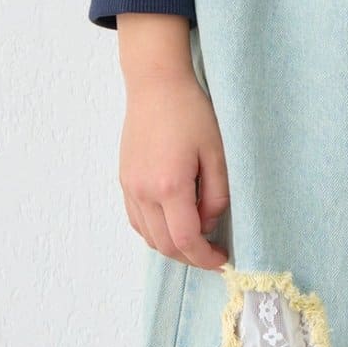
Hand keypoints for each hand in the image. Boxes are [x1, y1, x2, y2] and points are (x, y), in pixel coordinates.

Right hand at [117, 13, 228, 269]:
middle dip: (191, 258)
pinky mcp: (124, 181)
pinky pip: (137, 221)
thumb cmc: (191, 113)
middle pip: (164, 245)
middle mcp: (143, 192)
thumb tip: (208, 224)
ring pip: (149, 237)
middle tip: (213, 255)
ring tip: (197, 241)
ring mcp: (129, 187)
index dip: (205, 258)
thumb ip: (216, 195)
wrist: (156, 85)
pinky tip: (174, 225)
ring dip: (173, 247)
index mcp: (169, 186)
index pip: (186, 240)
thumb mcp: (217, 154)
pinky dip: (156, 233)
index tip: (223, 261)